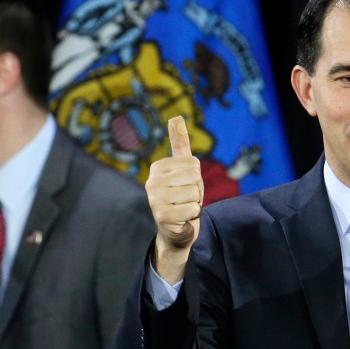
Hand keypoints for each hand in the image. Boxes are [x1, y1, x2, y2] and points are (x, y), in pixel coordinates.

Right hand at [145, 116, 203, 281]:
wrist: (175, 231)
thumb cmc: (181, 197)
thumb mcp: (182, 170)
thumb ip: (180, 144)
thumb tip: (176, 118)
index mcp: (157, 168)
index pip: (193, 163)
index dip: (196, 177)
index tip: (185, 186)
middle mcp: (152, 182)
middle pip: (195, 177)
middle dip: (197, 190)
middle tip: (186, 199)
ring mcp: (155, 199)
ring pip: (195, 193)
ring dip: (195, 204)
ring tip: (184, 208)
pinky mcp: (163, 216)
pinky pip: (194, 209)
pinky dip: (193, 216)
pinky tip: (182, 219)